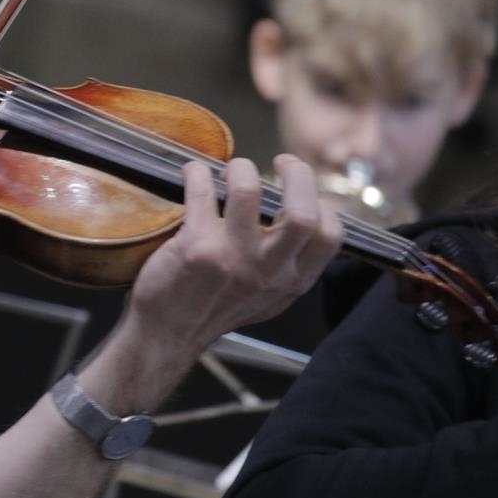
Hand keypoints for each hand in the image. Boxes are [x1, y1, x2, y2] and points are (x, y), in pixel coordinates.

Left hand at [128, 155, 341, 351]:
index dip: (323, 203)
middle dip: (297, 174)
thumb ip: (287, 264)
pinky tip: (194, 174)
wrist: (167, 335)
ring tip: (233, 168)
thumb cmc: (214, 309)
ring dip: (240, 168)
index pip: (330, 236)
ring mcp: (232, 258)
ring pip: (249, 191)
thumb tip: (308, 218)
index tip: (304, 189)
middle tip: (282, 162)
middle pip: (303, 211)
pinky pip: (201, 191)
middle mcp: (268, 271)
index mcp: (291, 282)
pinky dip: (196, 173)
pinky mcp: (195, 248)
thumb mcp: (267, 296)